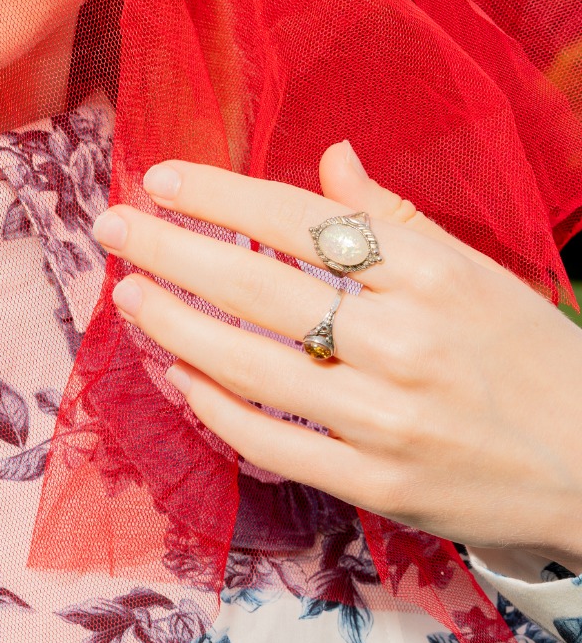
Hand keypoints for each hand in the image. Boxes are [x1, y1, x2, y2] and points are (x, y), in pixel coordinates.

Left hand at [91, 141, 581, 573]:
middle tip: (113, 226)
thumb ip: (395, 219)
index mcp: (433, 276)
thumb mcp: (477, 274)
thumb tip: (329, 157)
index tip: (161, 177)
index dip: (222, 196)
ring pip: (253, 366)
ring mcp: (387, 420)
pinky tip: (181, 376)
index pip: (303, 220)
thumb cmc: (530, 358)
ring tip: (131, 294)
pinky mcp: (377, 486)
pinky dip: (218, 408)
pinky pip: (274, 442)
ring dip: (176, 325)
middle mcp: (406, 343)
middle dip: (174, 250)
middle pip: (261, 286)